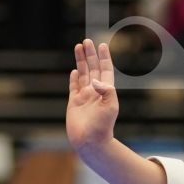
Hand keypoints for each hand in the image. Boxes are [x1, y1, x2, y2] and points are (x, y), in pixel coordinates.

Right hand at [67, 37, 118, 154]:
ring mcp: (84, 97)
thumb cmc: (102, 126)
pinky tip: (75, 70)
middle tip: (87, 41)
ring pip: (83, 74)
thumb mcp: (110, 107)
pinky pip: (74, 87)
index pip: (105, 70)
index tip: (102, 45)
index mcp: (105, 91)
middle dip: (90, 55)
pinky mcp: (74, 103)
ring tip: (78, 47)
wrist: (90, 142)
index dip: (104, 57)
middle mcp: (95, 92)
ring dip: (81, 61)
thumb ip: (106, 90)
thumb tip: (95, 80)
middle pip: (93, 68)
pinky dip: (74, 78)